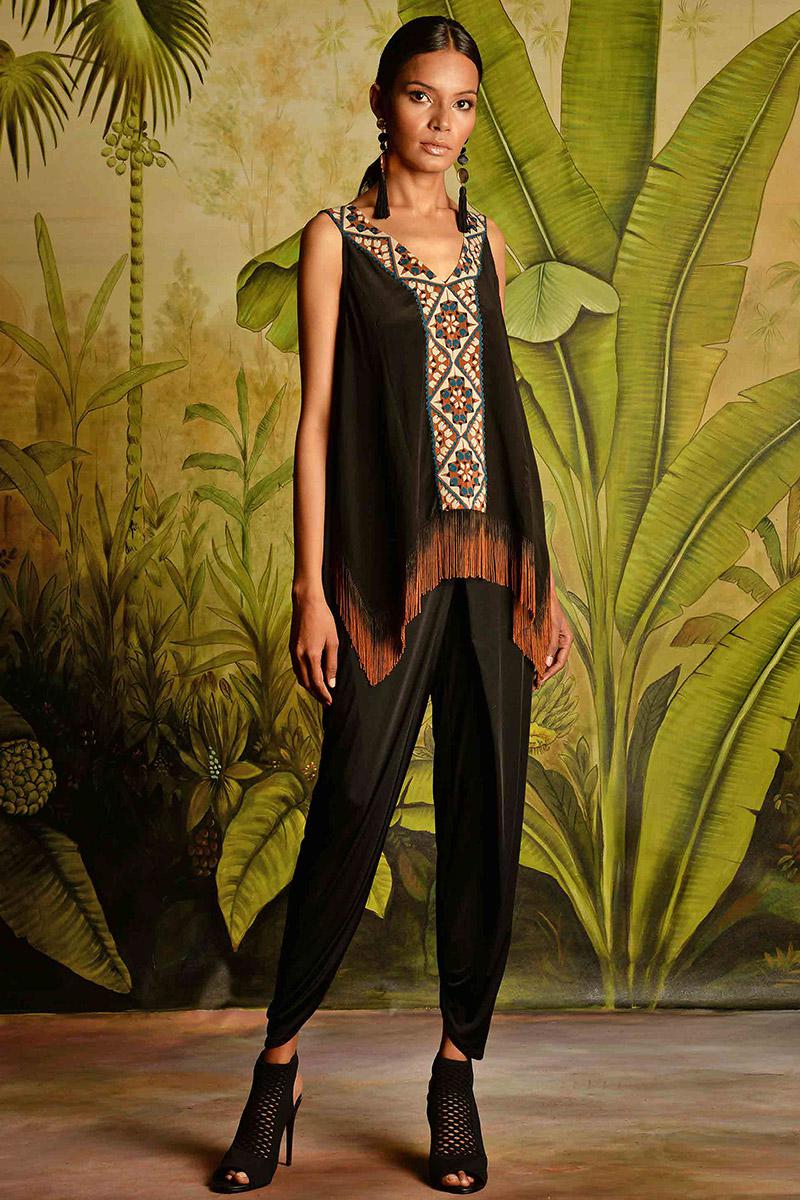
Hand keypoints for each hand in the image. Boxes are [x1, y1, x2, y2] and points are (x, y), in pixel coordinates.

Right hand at [290, 590, 338, 704]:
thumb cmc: (323, 619)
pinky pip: (296, 669)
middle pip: (306, 683)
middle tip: (325, 701)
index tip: (330, 701)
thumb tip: (331, 683)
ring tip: (319, 692)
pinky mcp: (291, 648)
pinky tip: (311, 678)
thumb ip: (331, 663)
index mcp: (311, 655)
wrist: (306, 603)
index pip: (317, 682)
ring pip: (299, 677)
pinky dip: (303, 677)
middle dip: (316, 694)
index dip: (323, 694)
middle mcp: (299, 656)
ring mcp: (293, 652)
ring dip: (309, 687)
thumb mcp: (333, 641)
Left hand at [536, 572, 571, 687]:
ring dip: (539, 668)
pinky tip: (529, 664)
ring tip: (531, 679)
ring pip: (546, 658)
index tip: (541, 681)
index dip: (550, 673)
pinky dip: (535, 659)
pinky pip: (540, 651)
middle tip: (534, 685)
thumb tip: (547, 663)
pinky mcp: (542, 636)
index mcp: (566, 639)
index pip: (560, 662)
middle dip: (544, 674)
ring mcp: (551, 638)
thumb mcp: (550, 626)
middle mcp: (560, 641)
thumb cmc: (549, 605)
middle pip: (553, 662)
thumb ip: (550, 645)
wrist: (540, 591)